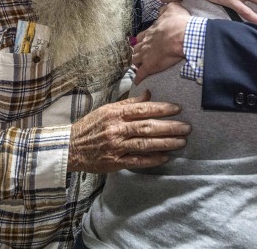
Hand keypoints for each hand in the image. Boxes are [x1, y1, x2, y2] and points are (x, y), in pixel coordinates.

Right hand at [68, 89, 190, 172]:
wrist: (70, 147)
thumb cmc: (91, 126)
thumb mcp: (107, 109)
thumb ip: (129, 102)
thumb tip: (149, 94)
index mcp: (115, 114)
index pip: (143, 109)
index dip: (162, 109)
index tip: (178, 108)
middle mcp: (117, 129)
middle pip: (147, 127)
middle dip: (169, 127)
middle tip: (187, 127)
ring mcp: (116, 146)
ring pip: (145, 144)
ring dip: (166, 143)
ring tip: (182, 142)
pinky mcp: (115, 162)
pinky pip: (137, 160)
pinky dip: (153, 159)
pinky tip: (166, 157)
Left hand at [132, 2, 189, 82]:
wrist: (182, 36)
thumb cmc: (178, 23)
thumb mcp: (173, 9)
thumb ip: (166, 8)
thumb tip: (163, 9)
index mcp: (151, 31)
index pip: (142, 36)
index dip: (142, 40)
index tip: (143, 42)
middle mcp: (145, 43)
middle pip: (136, 48)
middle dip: (138, 51)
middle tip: (140, 54)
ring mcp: (146, 55)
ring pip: (136, 60)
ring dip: (137, 63)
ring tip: (139, 66)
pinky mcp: (149, 66)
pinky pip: (141, 74)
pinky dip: (138, 78)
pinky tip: (137, 81)